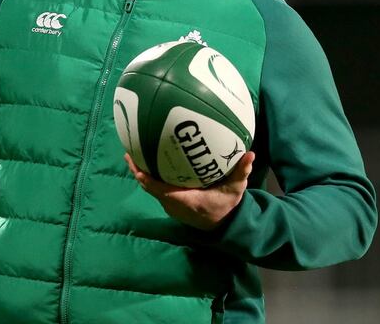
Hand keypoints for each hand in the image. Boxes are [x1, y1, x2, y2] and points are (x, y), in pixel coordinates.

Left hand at [125, 151, 254, 230]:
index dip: (147, 179)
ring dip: (141, 174)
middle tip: (129, 153)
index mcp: (186, 200)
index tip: (137, 165)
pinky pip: (155, 190)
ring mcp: (171, 206)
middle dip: (138, 171)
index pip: (161, 190)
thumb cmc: (226, 206)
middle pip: (149, 188)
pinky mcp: (171, 205)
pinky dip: (149, 179)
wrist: (223, 225)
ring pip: (150, 189)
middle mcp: (174, 204)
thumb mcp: (235, 190)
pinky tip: (147, 163)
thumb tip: (250, 154)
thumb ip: (241, 172)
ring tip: (133, 155)